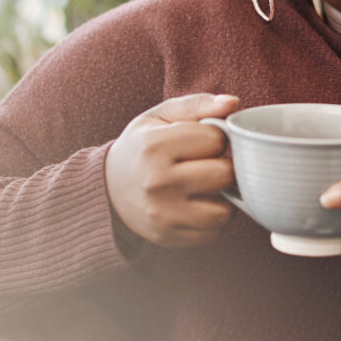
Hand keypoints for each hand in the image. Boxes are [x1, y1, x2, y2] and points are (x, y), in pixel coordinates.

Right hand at [105, 93, 239, 248]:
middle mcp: (156, 182)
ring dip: (222, 199)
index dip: (214, 138)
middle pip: (225, 175)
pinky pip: (212, 233)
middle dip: (223, 167)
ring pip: (224, 211)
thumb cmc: (142, 146)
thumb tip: (233, 103)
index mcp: (154, 146)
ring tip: (206, 188)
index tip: (199, 143)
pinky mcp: (167, 237)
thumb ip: (198, 104)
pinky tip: (195, 206)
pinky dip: (210, 221)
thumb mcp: (161, 116)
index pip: (216, 139)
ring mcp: (161, 214)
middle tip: (206, 165)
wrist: (107, 188)